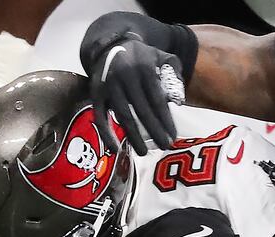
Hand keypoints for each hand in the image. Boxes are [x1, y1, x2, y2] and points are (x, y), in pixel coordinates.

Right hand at [84, 37, 182, 154]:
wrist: (111, 46)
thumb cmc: (142, 57)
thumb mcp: (163, 57)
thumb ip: (175, 74)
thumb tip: (178, 101)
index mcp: (144, 68)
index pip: (157, 99)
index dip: (165, 120)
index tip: (173, 136)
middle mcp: (125, 77)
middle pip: (141, 110)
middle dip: (154, 131)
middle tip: (164, 146)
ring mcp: (109, 85)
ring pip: (122, 115)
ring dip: (133, 136)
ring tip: (143, 152)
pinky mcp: (96, 93)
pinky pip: (100, 116)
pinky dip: (106, 133)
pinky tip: (115, 148)